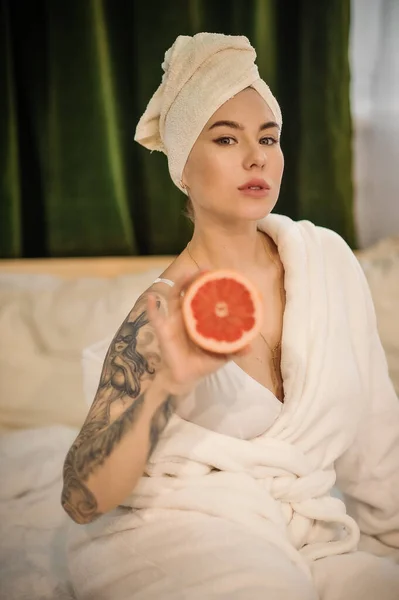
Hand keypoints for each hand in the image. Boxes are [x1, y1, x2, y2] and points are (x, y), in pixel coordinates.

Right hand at [146, 272, 249, 394]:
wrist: (186, 378)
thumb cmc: (203, 363)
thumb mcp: (222, 355)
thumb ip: (235, 350)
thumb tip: (251, 347)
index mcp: (200, 317)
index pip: (204, 296)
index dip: (209, 285)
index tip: (219, 274)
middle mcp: (186, 314)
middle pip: (189, 291)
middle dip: (196, 279)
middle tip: (206, 270)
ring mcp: (174, 320)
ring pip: (174, 297)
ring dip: (179, 284)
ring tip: (187, 275)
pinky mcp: (163, 330)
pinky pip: (155, 317)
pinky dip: (152, 307)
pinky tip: (151, 298)